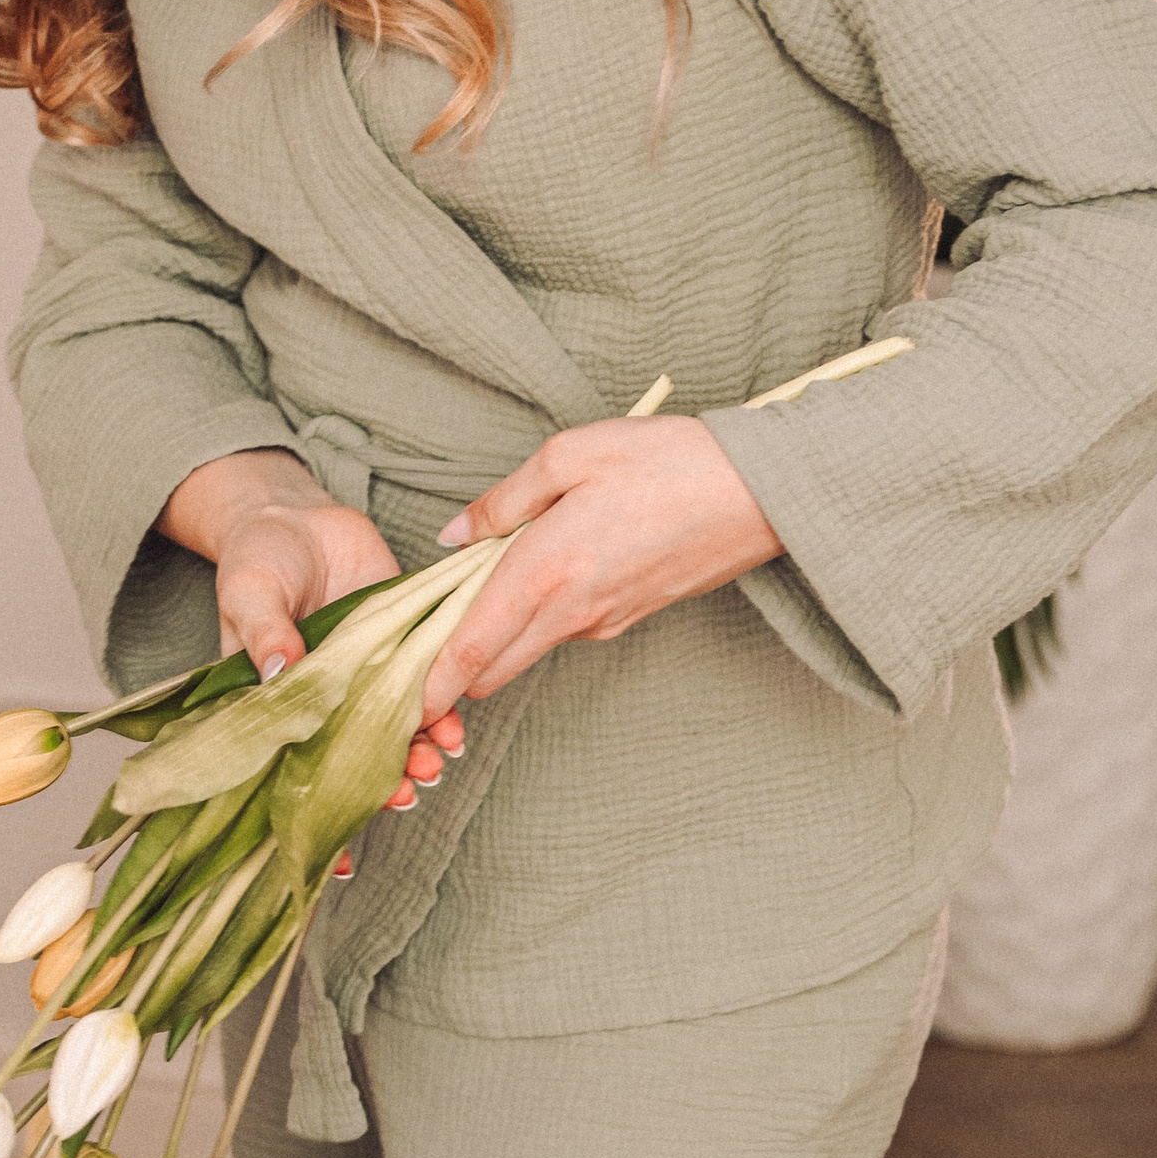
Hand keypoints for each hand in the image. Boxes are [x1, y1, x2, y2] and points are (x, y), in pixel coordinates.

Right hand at [159, 449, 460, 808]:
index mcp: (276, 701)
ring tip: (433, 766)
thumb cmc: (255, 558)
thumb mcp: (247, 591)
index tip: (338, 862)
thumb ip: (263, 632)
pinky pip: (422, 683)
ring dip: (414, 755)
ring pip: (391, 730)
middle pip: (350, 759)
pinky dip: (441, 709)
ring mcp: (363, 673)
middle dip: (378, 785)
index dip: (311, 817)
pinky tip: (454, 727)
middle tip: (402, 795)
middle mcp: (324, 698)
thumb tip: (279, 672)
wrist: (294, 513)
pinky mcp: (398, 641)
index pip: (290, 772)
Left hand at [419, 415, 782, 716]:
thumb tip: (453, 534)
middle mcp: (571, 612)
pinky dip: (535, 619)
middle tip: (414, 650)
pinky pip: (564, 629)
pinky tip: (537, 574)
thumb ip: (503, 501)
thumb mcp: (571, 455)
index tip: (394, 703)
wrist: (762, 491)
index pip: (469, 651)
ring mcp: (604, 622)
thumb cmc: (668, 461)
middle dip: (450, 672)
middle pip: (491, 669)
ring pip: (526, 649)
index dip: (427, 685)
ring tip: (470, 597)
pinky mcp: (630, 619)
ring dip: (493, 640)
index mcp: (544, 572)